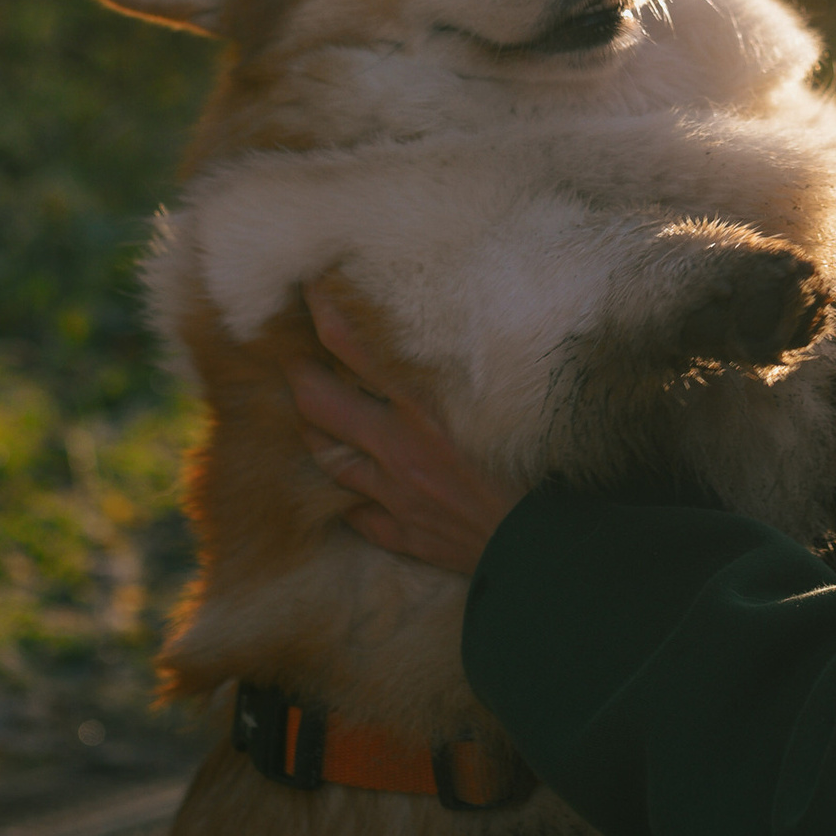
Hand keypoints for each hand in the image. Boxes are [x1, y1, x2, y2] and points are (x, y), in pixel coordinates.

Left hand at [285, 281, 517, 574]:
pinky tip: (348, 487)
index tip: (310, 287)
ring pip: (327, 459)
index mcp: (424, 408)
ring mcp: (394, 496)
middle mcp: (398, 449)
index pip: (352, 348)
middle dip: (297, 376)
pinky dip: (349, 497)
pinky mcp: (403, 533)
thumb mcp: (504, 401)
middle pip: (318, 406)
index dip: (324, 314)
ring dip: (313, 433)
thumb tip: (455, 329)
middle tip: (292, 356)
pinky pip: (358, 513)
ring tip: (308, 413)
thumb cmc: (542, 467)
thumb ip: (472, 367)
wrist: (544, 549)